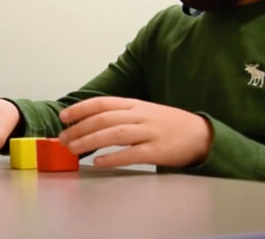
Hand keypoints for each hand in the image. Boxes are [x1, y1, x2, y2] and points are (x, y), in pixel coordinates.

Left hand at [58, 97, 213, 167]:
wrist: (201, 134)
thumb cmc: (168, 124)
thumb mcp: (144, 111)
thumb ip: (121, 114)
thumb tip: (90, 121)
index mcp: (135, 104)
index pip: (102, 103)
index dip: (81, 109)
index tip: (63, 116)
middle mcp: (140, 116)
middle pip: (104, 119)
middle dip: (80, 128)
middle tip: (63, 139)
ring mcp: (149, 133)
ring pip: (114, 134)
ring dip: (90, 141)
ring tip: (73, 148)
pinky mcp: (157, 151)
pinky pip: (131, 154)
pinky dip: (113, 157)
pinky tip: (98, 162)